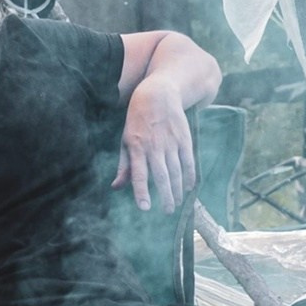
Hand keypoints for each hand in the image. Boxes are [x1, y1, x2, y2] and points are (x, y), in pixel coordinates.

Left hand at [112, 74, 195, 212]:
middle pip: (161, 176)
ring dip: (178, 190)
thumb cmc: (137, 120)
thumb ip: (124, 166)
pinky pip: (188, 161)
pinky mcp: (184, 139)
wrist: (158, 94)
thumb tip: (116, 187)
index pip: (138, 174)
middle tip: (168, 211)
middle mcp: (154, 146)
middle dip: (165, 196)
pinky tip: (189, 187)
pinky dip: (189, 175)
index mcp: (136, 147)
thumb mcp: (125, 140)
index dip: (141, 192)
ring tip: (177, 203)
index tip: (145, 208)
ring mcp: (171, 142)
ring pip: (176, 171)